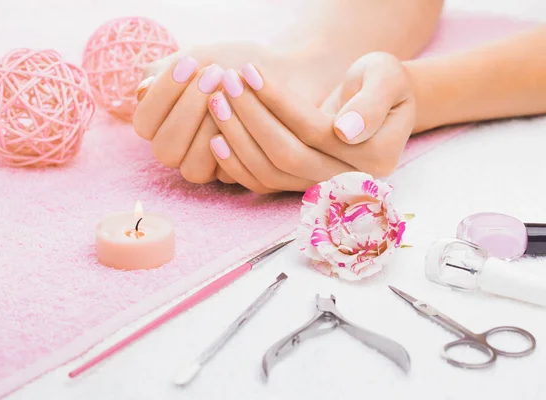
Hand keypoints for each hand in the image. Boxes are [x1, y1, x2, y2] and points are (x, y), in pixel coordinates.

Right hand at [132, 43, 287, 184]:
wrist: (273, 70)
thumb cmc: (227, 62)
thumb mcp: (192, 59)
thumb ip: (163, 72)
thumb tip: (143, 91)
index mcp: (157, 125)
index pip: (145, 122)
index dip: (164, 95)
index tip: (190, 63)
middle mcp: (176, 150)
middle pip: (166, 149)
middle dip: (189, 110)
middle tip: (213, 74)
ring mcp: (202, 166)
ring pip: (193, 168)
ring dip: (211, 128)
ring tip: (231, 90)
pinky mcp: (232, 175)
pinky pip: (228, 172)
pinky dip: (237, 140)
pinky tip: (250, 108)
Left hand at [206, 52, 414, 191]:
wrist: (378, 106)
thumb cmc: (382, 84)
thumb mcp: (388, 78)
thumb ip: (373, 102)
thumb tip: (346, 131)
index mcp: (375, 155)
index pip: (314, 130)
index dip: (278, 102)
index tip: (249, 71)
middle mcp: (347, 179)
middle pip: (287, 156)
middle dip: (251, 119)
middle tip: (225, 85)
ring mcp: (322, 187)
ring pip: (271, 173)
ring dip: (238, 139)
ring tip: (217, 102)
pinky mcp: (301, 188)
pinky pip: (264, 184)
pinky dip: (237, 165)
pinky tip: (215, 138)